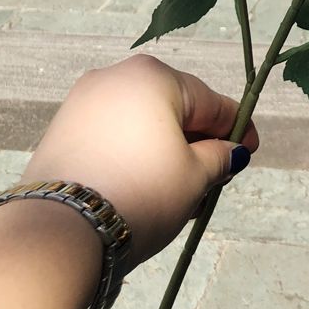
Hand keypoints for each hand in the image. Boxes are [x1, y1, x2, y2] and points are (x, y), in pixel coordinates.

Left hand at [21, 55, 258, 266]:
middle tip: (214, 179)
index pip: (210, 102)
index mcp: (154, 76)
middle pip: (174, 109)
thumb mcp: (195, 177)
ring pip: (141, 123)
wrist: (58, 232)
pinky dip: (133, 154)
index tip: (249, 149)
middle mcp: (116, 76)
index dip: (236, 128)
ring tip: (180, 192)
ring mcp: (83, 101)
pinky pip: (113, 135)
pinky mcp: (62, 129)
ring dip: (165, 151)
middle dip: (197, 142)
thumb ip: (219, 157)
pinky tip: (143, 186)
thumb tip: (229, 151)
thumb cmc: (140, 194)